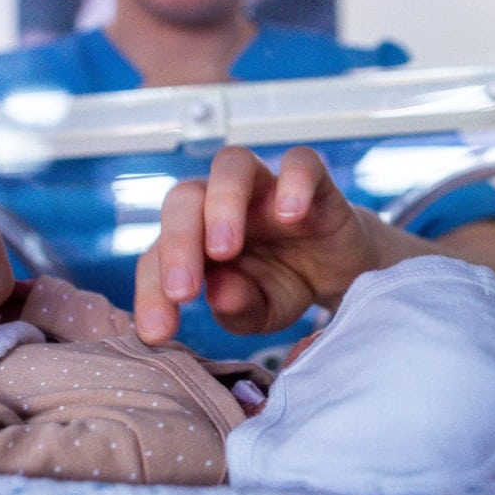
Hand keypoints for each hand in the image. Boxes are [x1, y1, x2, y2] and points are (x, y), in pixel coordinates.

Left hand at [133, 145, 396, 343]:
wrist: (342, 271)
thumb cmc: (285, 284)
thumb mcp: (261, 312)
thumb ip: (238, 307)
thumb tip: (217, 294)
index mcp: (195, 238)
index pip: (159, 255)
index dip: (152, 293)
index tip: (157, 333)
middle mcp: (221, 203)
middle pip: (184, 198)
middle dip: (177, 243)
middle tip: (183, 292)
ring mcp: (265, 186)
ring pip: (231, 165)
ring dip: (222, 203)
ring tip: (225, 249)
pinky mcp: (312, 180)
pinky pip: (300, 161)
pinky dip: (293, 182)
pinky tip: (290, 216)